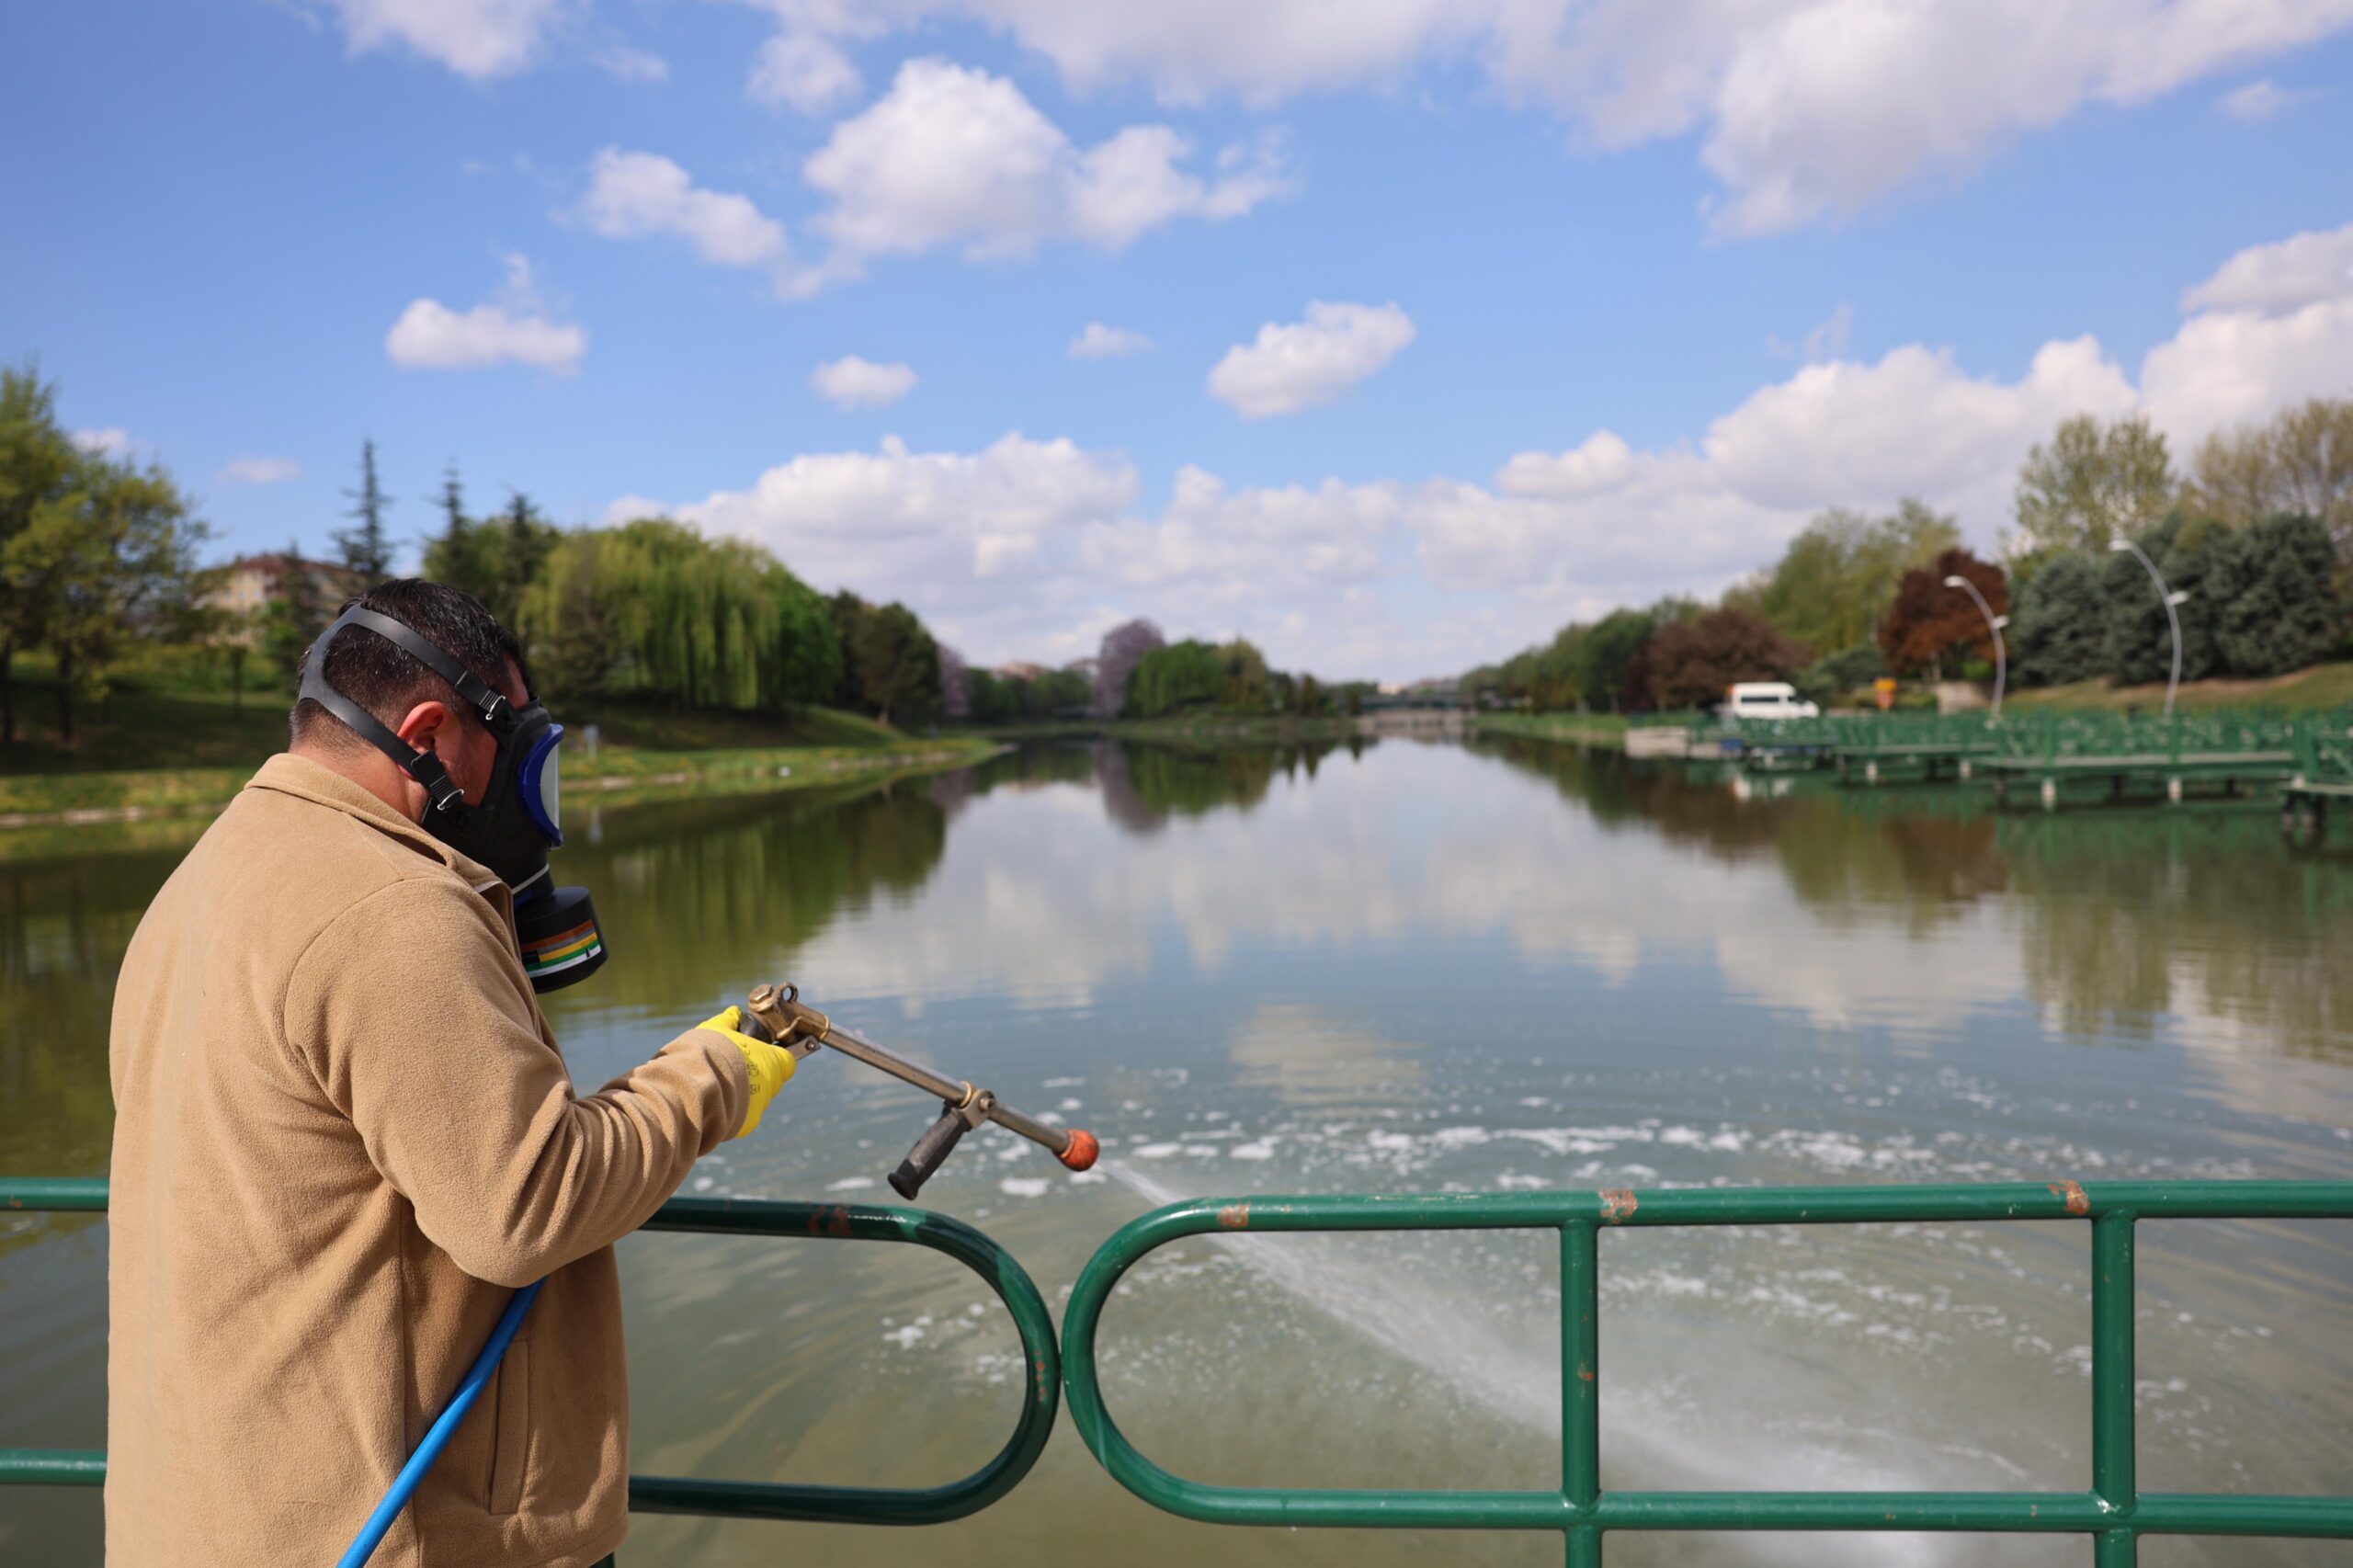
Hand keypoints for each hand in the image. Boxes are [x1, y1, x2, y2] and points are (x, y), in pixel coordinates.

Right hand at [700, 1005, 795, 1137]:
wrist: (693, 1086)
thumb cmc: (708, 1053)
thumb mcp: (717, 1029)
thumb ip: (729, 1020)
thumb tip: (734, 1013)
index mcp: (771, 1062)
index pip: (787, 1062)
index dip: (775, 1058)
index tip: (762, 1055)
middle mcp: (770, 1086)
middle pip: (770, 1081)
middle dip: (755, 1076)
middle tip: (732, 1069)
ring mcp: (759, 1106)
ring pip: (755, 1100)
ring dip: (742, 1093)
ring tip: (718, 1085)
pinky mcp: (746, 1124)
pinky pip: (742, 1116)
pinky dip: (732, 1110)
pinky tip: (716, 1101)